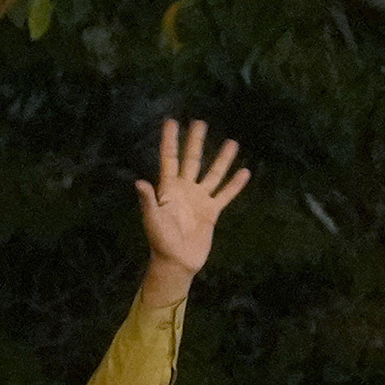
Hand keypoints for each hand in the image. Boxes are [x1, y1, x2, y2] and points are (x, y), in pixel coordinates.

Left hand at [134, 115, 252, 284]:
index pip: (169, 159)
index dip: (170, 141)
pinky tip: (244, 172)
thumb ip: (148, 200)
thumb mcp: (152, 219)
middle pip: (192, 160)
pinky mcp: (211, 212)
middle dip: (195, 142)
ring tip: (233, 142)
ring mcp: (199, 199)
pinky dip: (235, 185)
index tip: (171, 122)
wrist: (176, 262)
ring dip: (222, 159)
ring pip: (213, 174)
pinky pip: (225, 195)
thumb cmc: (160, 241)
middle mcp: (185, 190)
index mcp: (168, 189)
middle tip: (200, 122)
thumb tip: (139, 182)